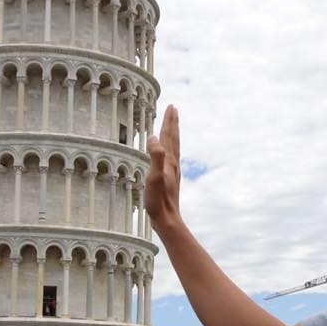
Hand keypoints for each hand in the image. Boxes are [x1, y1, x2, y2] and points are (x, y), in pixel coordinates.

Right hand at [146, 104, 181, 231]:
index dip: (169, 121)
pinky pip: (171, 156)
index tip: (171, 106)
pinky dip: (170, 147)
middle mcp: (173, 163)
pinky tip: (168, 152)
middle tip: (173, 109)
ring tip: (172, 125)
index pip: (169, 135)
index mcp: (168, 160)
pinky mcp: (170, 178)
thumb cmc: (158, 200)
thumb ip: (155, 156)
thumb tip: (152, 136)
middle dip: (173, 123)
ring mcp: (172, 171)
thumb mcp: (154, 176)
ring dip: (173, 134)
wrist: (167, 219)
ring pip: (174, 147)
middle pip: (174, 138)